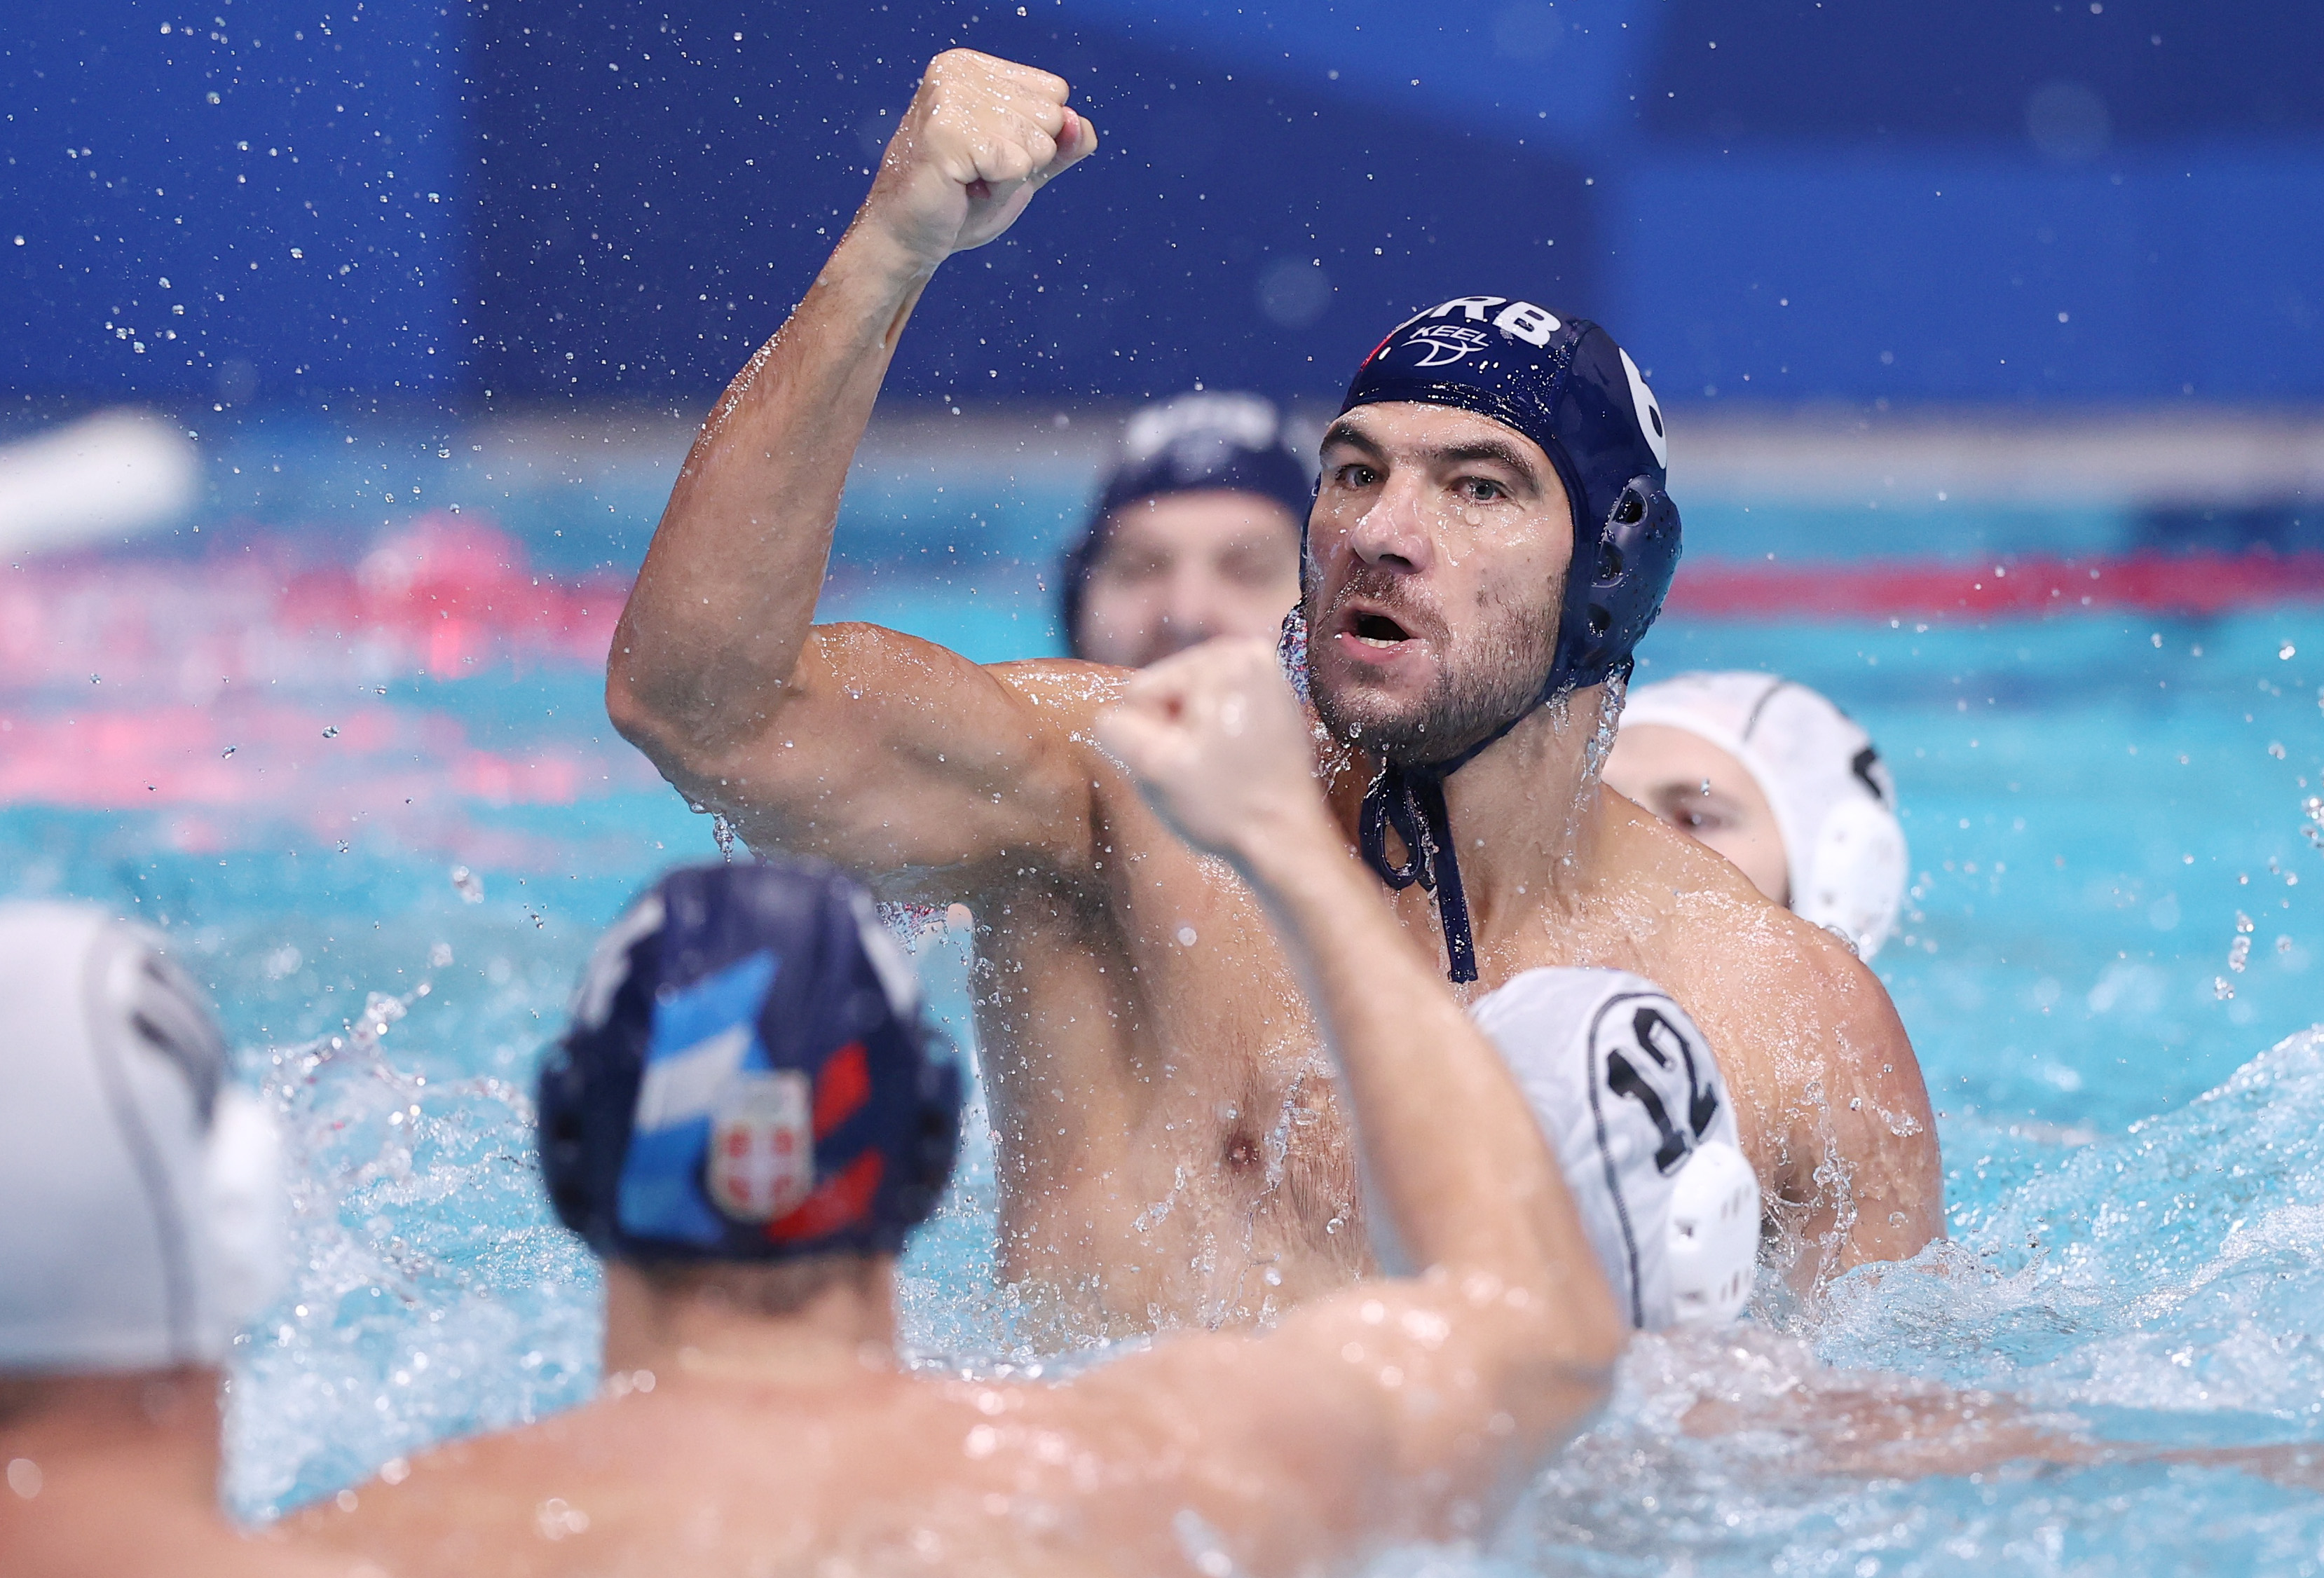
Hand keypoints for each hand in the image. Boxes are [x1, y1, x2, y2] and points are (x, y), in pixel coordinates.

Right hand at [860, 50, 1098, 268]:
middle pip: (1051, 115)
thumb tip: (1079, 124)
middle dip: (1023, 160)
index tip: (988, 154)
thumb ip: (1063, 145)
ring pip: (1037, 143)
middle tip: (976, 174)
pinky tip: (961, 189)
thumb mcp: (1025, 168)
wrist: (909, 240)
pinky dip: (998, 191)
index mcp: (972, 67)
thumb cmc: (961, 202)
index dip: (1034, 138)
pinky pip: (1018, 166)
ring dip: (1008, 178)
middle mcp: (957, 71)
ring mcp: (949, 97)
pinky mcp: (947, 132)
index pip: (1055, 92)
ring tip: (968, 181)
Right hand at [1096, 637, 1328, 864]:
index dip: (1151, 736)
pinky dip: (1213, 739)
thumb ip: (1114, 729)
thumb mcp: (1152, 769)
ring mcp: (1267, 678)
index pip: (1141, 691)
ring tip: (1218, 770)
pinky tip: (1231, 766)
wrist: (1284, 842)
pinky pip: (1213, 714)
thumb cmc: (1224, 808)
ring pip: (1187, 706)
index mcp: (1227, 659)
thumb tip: (1112, 718)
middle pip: (1166, 692)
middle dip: (1173, 732)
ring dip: (1190, 739)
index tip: (1188, 764)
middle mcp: (1253, 655)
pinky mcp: (1272, 703)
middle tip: (1203, 769)